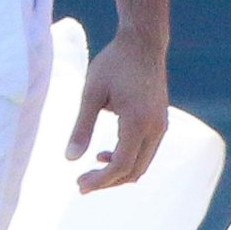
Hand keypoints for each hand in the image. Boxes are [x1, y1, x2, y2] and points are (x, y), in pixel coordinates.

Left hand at [65, 32, 168, 192]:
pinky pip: (146, 152)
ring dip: (117, 174)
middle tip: (80, 184)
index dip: (100, 180)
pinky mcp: (160, 122)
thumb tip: (69, 159)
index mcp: (137, 121)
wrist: (142, 43)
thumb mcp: (91, 93)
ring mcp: (161, 126)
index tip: (79, 186)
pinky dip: (127, 160)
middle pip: (134, 171)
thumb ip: (81, 127)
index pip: (121, 164)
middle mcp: (155, 128)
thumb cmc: (114, 63)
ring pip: (142, 165)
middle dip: (107, 182)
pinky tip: (105, 155)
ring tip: (90, 173)